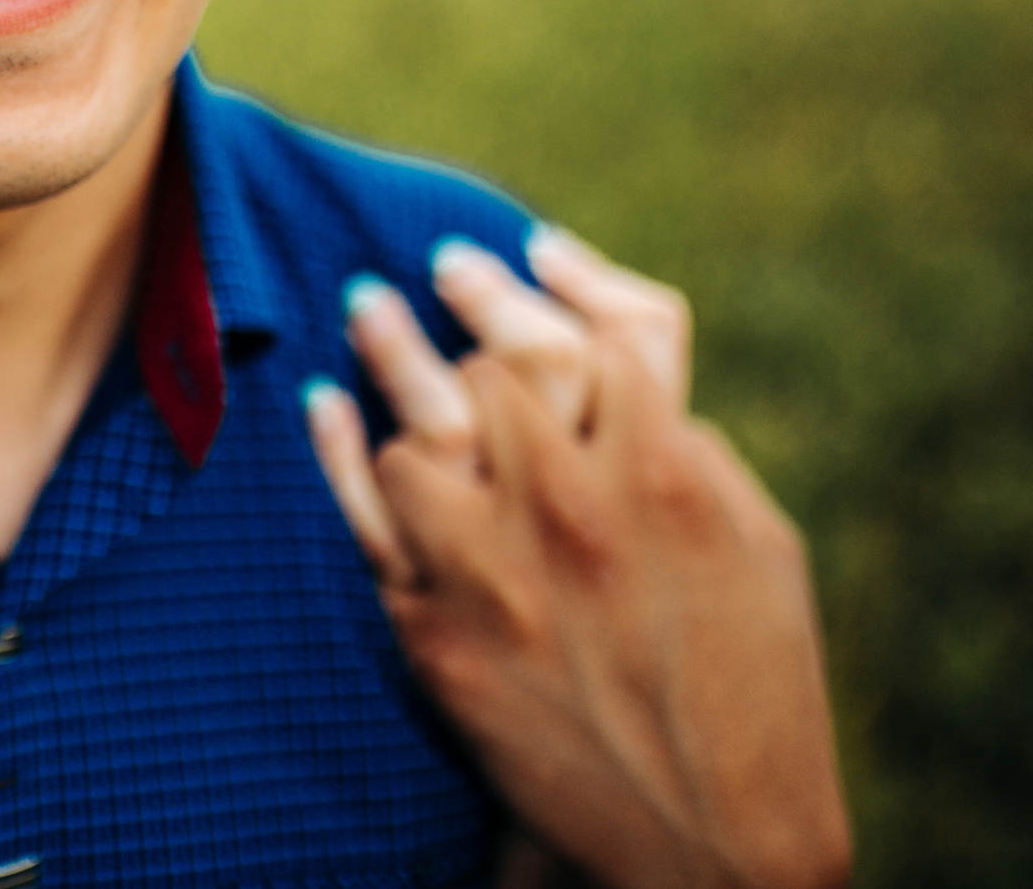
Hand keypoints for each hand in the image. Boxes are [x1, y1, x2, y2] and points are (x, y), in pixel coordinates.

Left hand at [306, 230, 850, 888]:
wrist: (704, 837)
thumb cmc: (750, 681)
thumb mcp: (756, 539)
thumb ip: (684, 434)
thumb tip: (609, 348)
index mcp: (665, 475)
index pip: (598, 332)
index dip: (555, 280)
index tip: (516, 249)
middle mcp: (573, 508)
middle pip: (498, 361)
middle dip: (465, 298)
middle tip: (436, 267)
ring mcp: (494, 568)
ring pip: (417, 425)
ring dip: (391, 360)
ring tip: (367, 309)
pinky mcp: (433, 628)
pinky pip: (361, 513)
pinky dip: (335, 445)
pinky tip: (323, 402)